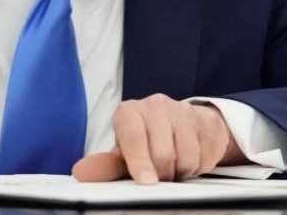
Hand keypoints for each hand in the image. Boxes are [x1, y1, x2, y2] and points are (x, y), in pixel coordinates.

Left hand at [72, 94, 247, 183]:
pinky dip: (196, 167)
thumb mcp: (125, 154)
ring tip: (173, 165)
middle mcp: (154, 105)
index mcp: (129, 112)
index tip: (146, 181)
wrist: (186, 127)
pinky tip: (189, 157)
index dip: (139, 162)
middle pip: (162, 153)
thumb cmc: (148, 143)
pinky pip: (203, 157)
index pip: (133, 136)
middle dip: (161, 174)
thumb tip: (81, 173)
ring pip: (185, 157)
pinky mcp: (205, 120)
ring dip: (180, 172)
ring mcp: (182, 110)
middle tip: (159, 176)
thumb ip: (106, 165)